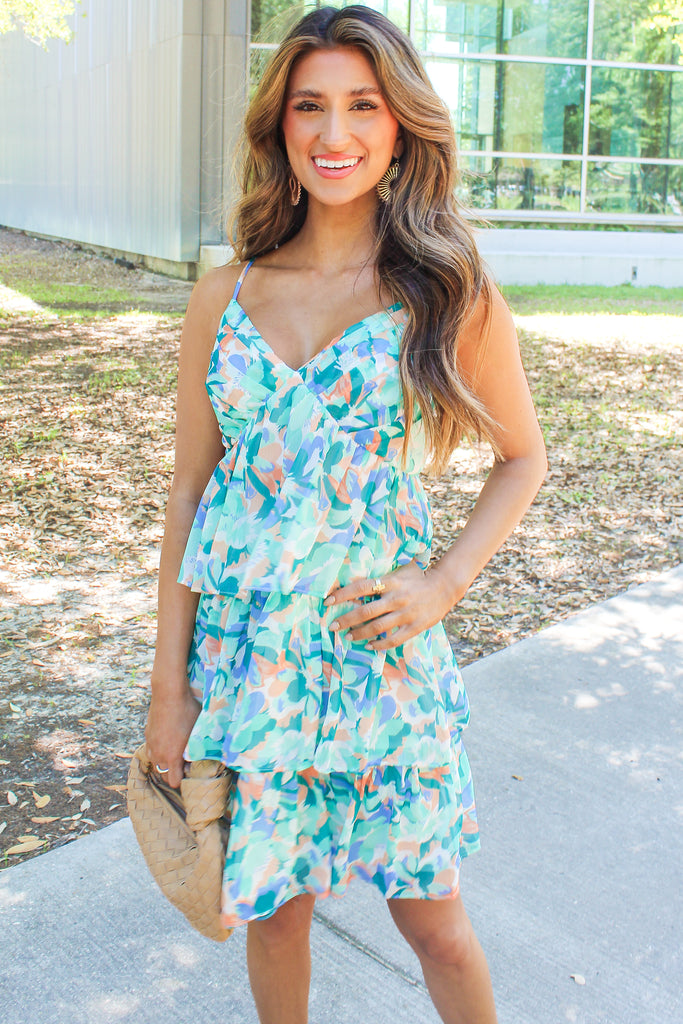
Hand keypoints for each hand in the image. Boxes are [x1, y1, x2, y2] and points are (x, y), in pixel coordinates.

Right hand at [144, 686, 200, 788]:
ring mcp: (151, 744)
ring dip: (164, 761)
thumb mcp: (197, 732)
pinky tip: (167, 739)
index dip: (182, 779)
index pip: (174, 782)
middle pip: (164, 774)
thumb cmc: (187, 711)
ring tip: (175, 750)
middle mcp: (158, 754)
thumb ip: (197, 749)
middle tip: (184, 759)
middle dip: (173, 771)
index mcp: (172, 757)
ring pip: (156, 762)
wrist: (168, 694)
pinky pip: (151, 750)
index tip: (189, 770)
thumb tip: (204, 756)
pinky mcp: (147, 735)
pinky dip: (158, 750)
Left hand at [324, 561, 455, 650]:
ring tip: (348, 636)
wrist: (445, 586)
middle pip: (366, 611)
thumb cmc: (418, 576)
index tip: (328, 601)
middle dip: (346, 619)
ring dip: (360, 633)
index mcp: (391, 581)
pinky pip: (394, 639)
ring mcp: (406, 614)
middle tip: (333, 625)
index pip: (361, 587)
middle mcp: (397, 598)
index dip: (343, 594)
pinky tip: (369, 645)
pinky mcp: (415, 626)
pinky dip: (380, 645)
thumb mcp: (400, 570)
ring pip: (377, 627)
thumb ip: (381, 577)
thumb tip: (356, 581)